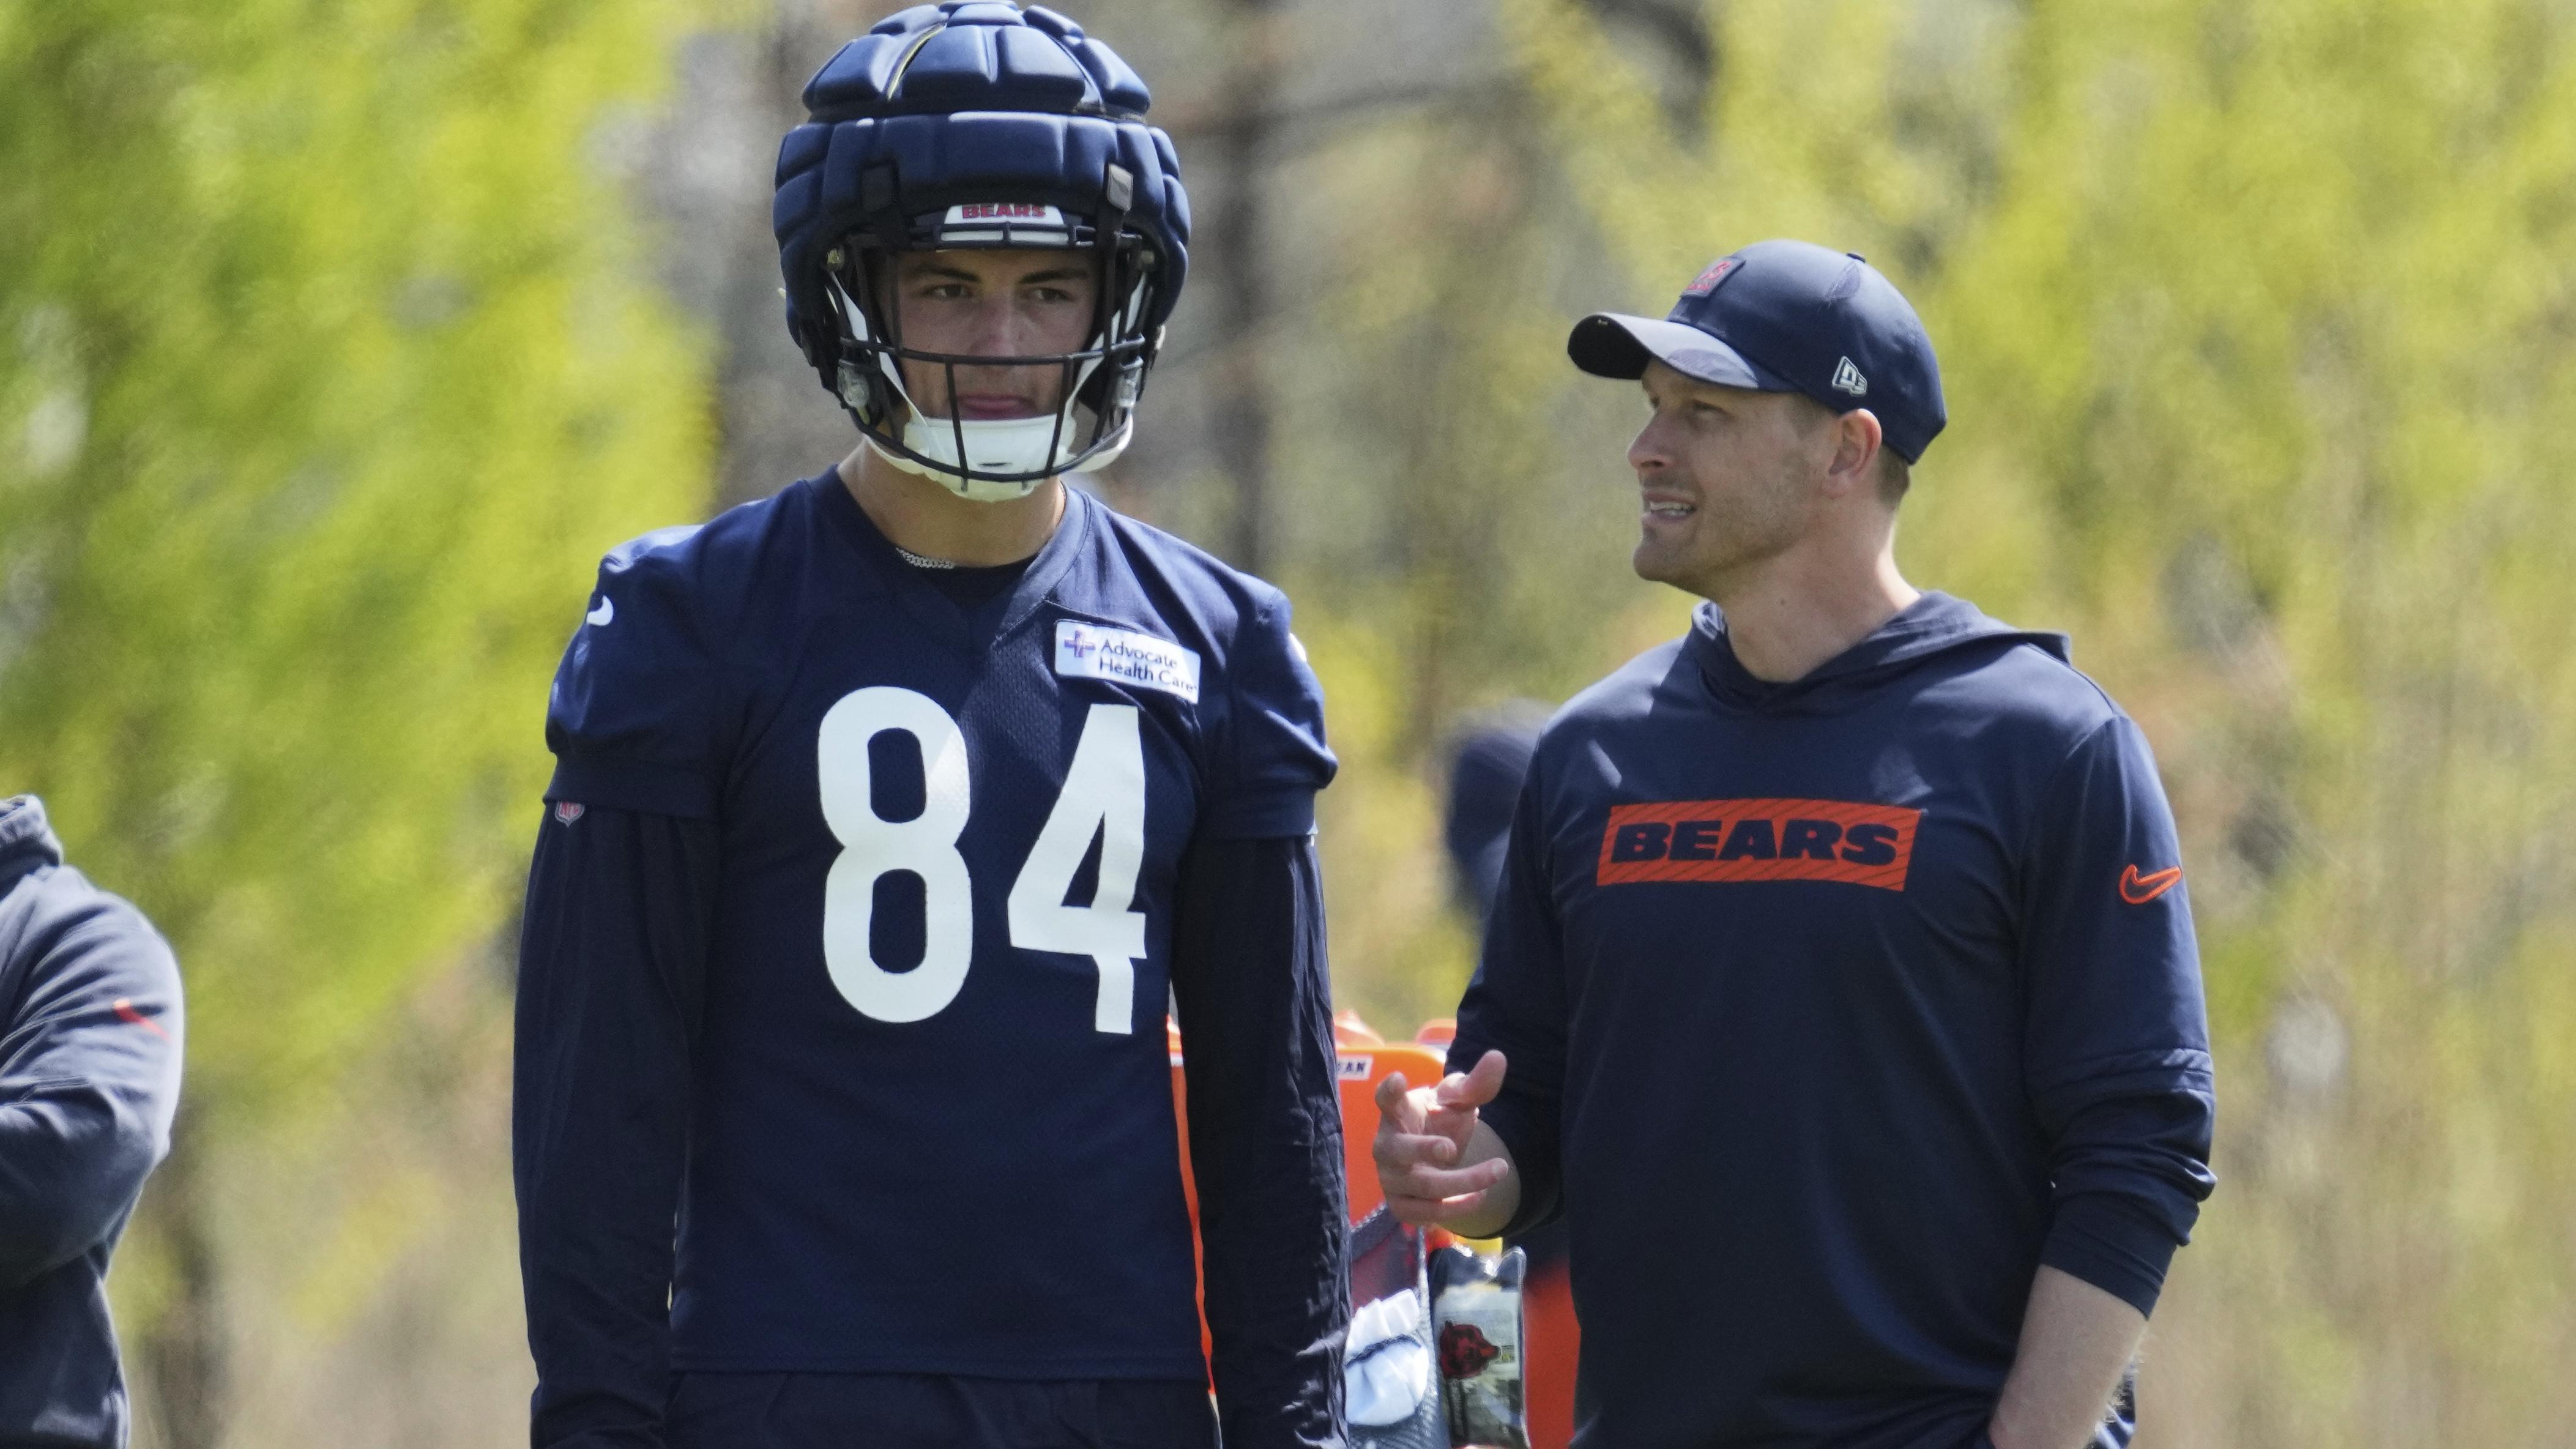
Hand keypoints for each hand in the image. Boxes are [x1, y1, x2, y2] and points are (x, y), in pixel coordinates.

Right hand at [1372, 1050, 1512, 1227]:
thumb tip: (1499, 1057)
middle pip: (1399, 1151)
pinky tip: (1480, 1197)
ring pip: (1422, 1186)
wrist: (1434, 1159)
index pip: (1385, 1099)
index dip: (1389, 1091)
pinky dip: (1455, 1209)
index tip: (1397, 1080)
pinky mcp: (1401, 1205)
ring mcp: (1390, 1178)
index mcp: (1397, 1112)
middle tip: (1451, 1149)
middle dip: (1425, 1151)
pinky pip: (1425, 1213)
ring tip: (1498, 1169)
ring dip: (1463, 1182)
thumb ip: (1476, 1084)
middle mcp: (1387, 1145)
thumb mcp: (1459, 1100)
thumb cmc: (1440, 1122)